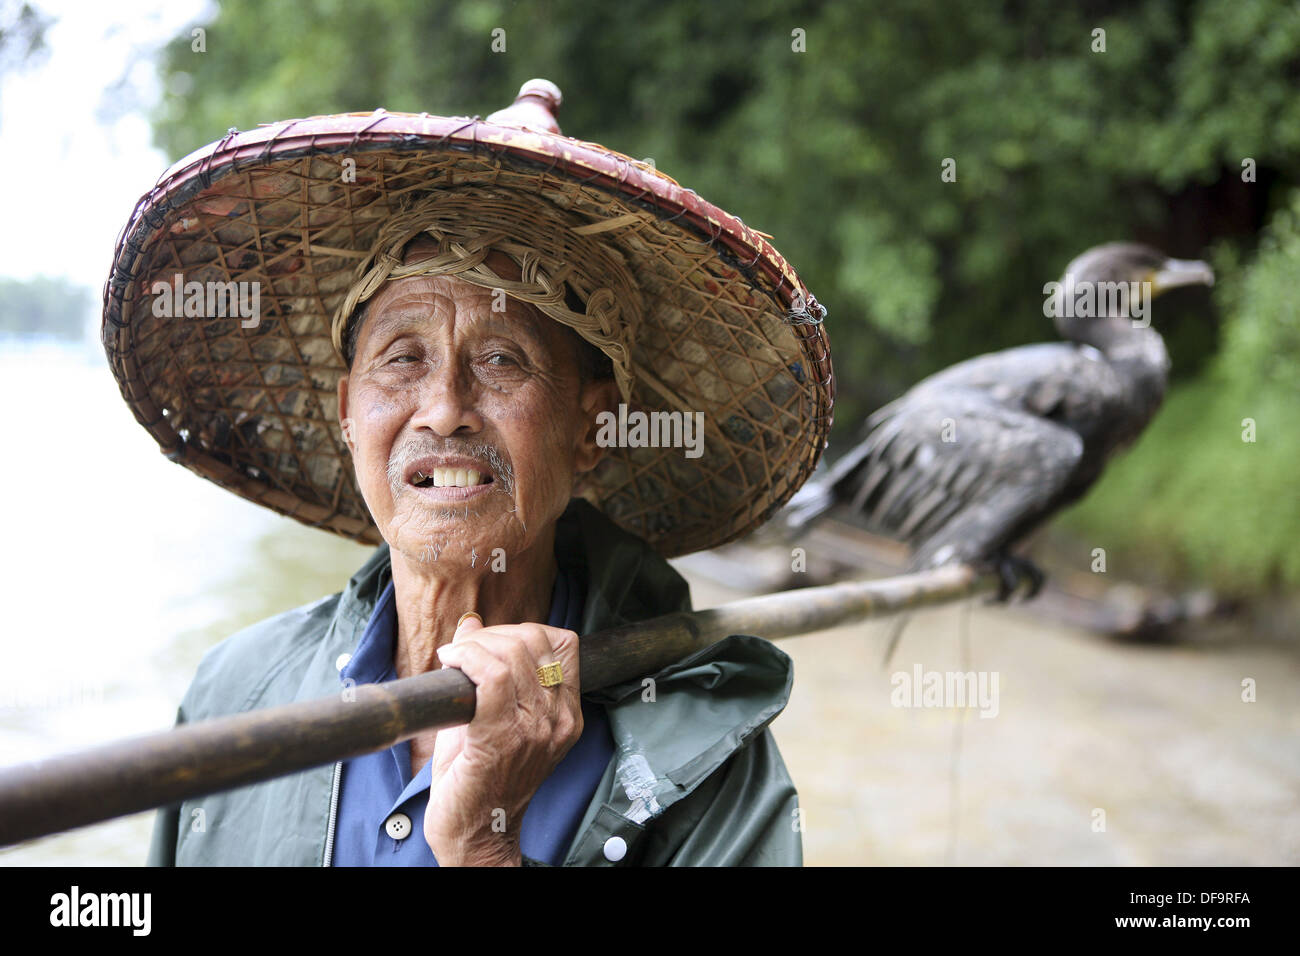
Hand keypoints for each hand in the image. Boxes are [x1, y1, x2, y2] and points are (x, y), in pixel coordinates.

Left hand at [423, 613, 582, 865]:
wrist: (477, 835)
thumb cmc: (480, 780)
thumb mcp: (494, 718)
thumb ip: (487, 669)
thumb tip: (471, 623)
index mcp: (565, 714)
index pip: (563, 643)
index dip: (524, 630)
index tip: (492, 644)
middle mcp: (557, 718)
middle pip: (535, 640)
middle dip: (494, 633)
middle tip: (465, 652)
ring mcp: (534, 729)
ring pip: (511, 654)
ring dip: (474, 645)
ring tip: (454, 659)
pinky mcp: (502, 737)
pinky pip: (491, 677)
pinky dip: (466, 659)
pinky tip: (449, 663)